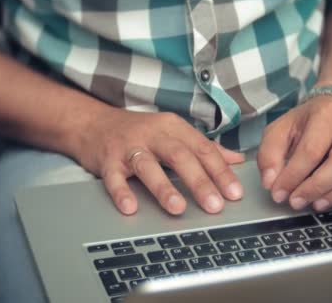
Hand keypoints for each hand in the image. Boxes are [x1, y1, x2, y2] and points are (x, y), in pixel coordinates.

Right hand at [73, 110, 244, 214]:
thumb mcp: (173, 133)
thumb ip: (204, 147)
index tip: (235, 193)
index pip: (203, 149)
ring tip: (178, 208)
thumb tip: (238, 160)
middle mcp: (153, 134)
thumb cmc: (139, 132)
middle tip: (215, 205)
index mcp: (174, 128)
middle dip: (199, 182)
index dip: (221, 171)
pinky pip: (114, 177)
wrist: (94, 123)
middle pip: (180, 156)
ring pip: (148, 165)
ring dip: (164, 188)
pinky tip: (131, 207)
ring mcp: (129, 146)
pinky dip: (121, 192)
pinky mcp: (107, 159)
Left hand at [257, 96, 331, 210]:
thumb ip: (269, 154)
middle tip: (296, 202)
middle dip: (316, 188)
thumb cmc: (305, 123)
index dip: (293, 176)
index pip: (311, 150)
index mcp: (326, 115)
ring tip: (316, 204)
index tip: (278, 193)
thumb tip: (270, 183)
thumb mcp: (279, 130)